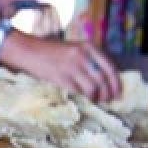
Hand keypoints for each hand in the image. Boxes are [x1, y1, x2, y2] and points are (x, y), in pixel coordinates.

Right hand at [2, 34, 121, 102]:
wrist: (29, 51)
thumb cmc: (51, 51)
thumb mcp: (74, 48)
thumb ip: (89, 59)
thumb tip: (105, 79)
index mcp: (88, 46)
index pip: (109, 67)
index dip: (116, 82)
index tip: (118, 92)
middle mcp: (82, 56)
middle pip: (103, 79)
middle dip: (108, 92)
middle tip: (109, 100)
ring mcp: (72, 67)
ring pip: (93, 88)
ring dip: (97, 97)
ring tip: (97, 101)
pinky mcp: (62, 77)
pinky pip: (79, 91)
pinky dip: (84, 98)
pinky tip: (85, 100)